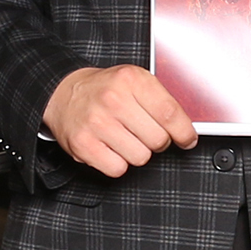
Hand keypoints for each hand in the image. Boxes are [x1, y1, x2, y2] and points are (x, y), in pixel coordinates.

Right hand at [44, 64, 198, 177]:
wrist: (63, 92)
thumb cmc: (104, 89)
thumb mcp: (134, 80)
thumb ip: (160, 100)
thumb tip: (185, 128)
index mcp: (131, 80)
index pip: (170, 113)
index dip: (184, 132)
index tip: (187, 139)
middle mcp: (113, 100)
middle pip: (158, 140)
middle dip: (157, 141)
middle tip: (145, 133)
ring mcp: (97, 123)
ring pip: (140, 157)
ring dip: (137, 152)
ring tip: (124, 138)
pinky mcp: (83, 144)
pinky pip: (118, 169)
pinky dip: (117, 163)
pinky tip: (111, 147)